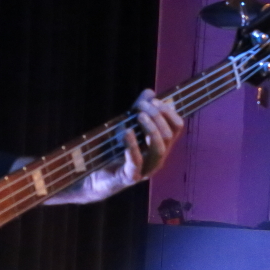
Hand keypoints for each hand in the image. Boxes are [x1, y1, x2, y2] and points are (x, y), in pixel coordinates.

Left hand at [49, 90, 182, 203]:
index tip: (155, 101)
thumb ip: (139, 110)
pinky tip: (126, 132)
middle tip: (141, 106)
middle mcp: (157, 158)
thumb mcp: (127, 125)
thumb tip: (150, 92)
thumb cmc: (113, 151)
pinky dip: (132, 145)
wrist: (93, 177)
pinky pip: (136, 161)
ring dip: (151, 128)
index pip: (177, 127)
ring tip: (138, 116)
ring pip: (159, 148)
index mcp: (161, 146)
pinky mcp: (130, 177)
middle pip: (169, 135)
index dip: (169, 112)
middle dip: (157, 116)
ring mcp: (145, 169)